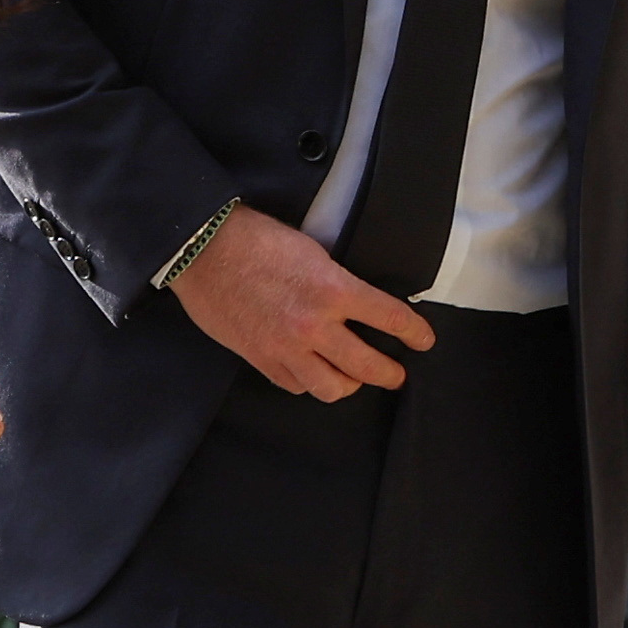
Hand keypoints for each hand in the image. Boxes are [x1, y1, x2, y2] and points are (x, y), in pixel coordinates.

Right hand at [174, 204, 436, 401]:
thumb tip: (358, 303)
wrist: (203, 249)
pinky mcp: (260, 358)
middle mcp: (314, 325)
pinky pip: (295, 385)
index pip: (390, 318)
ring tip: (353, 379)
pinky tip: (313, 372)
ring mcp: (286, 347)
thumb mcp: (312, 251)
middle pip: (368, 367)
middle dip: (389, 373)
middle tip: (396, 374)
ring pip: (332, 387)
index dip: (414, 333)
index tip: (423, 341)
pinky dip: (309, 382)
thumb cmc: (256, 239)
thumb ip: (338, 283)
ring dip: (349, 385)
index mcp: (334, 290)